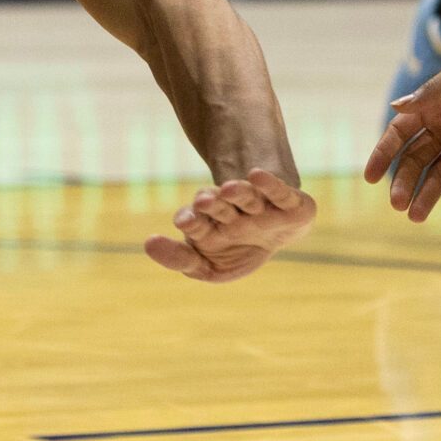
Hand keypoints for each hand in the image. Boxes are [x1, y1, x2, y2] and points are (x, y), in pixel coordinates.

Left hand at [144, 168, 315, 282]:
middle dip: (212, 204)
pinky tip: (257, 175)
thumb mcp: (208, 266)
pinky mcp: (292, 204)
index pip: (194, 219)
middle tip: (203, 200)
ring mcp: (261, 206)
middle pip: (219, 206)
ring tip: (227, 189)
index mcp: (210, 221)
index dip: (190, 220)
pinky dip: (270, 184)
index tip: (184, 222)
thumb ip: (179, 258)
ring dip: (238, 192)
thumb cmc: (236, 250)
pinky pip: (281, 192)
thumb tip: (148, 244)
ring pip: (247, 196)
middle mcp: (233, 210)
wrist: (277, 235)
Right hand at [368, 35, 440, 221]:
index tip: (371, 176)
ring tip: (417, 217)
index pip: (400, 135)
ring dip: (427, 195)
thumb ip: (433, 93)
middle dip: (404, 182)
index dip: (384, 154)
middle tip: (397, 204)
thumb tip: (395, 107)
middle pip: (416, 161)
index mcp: (434, 107)